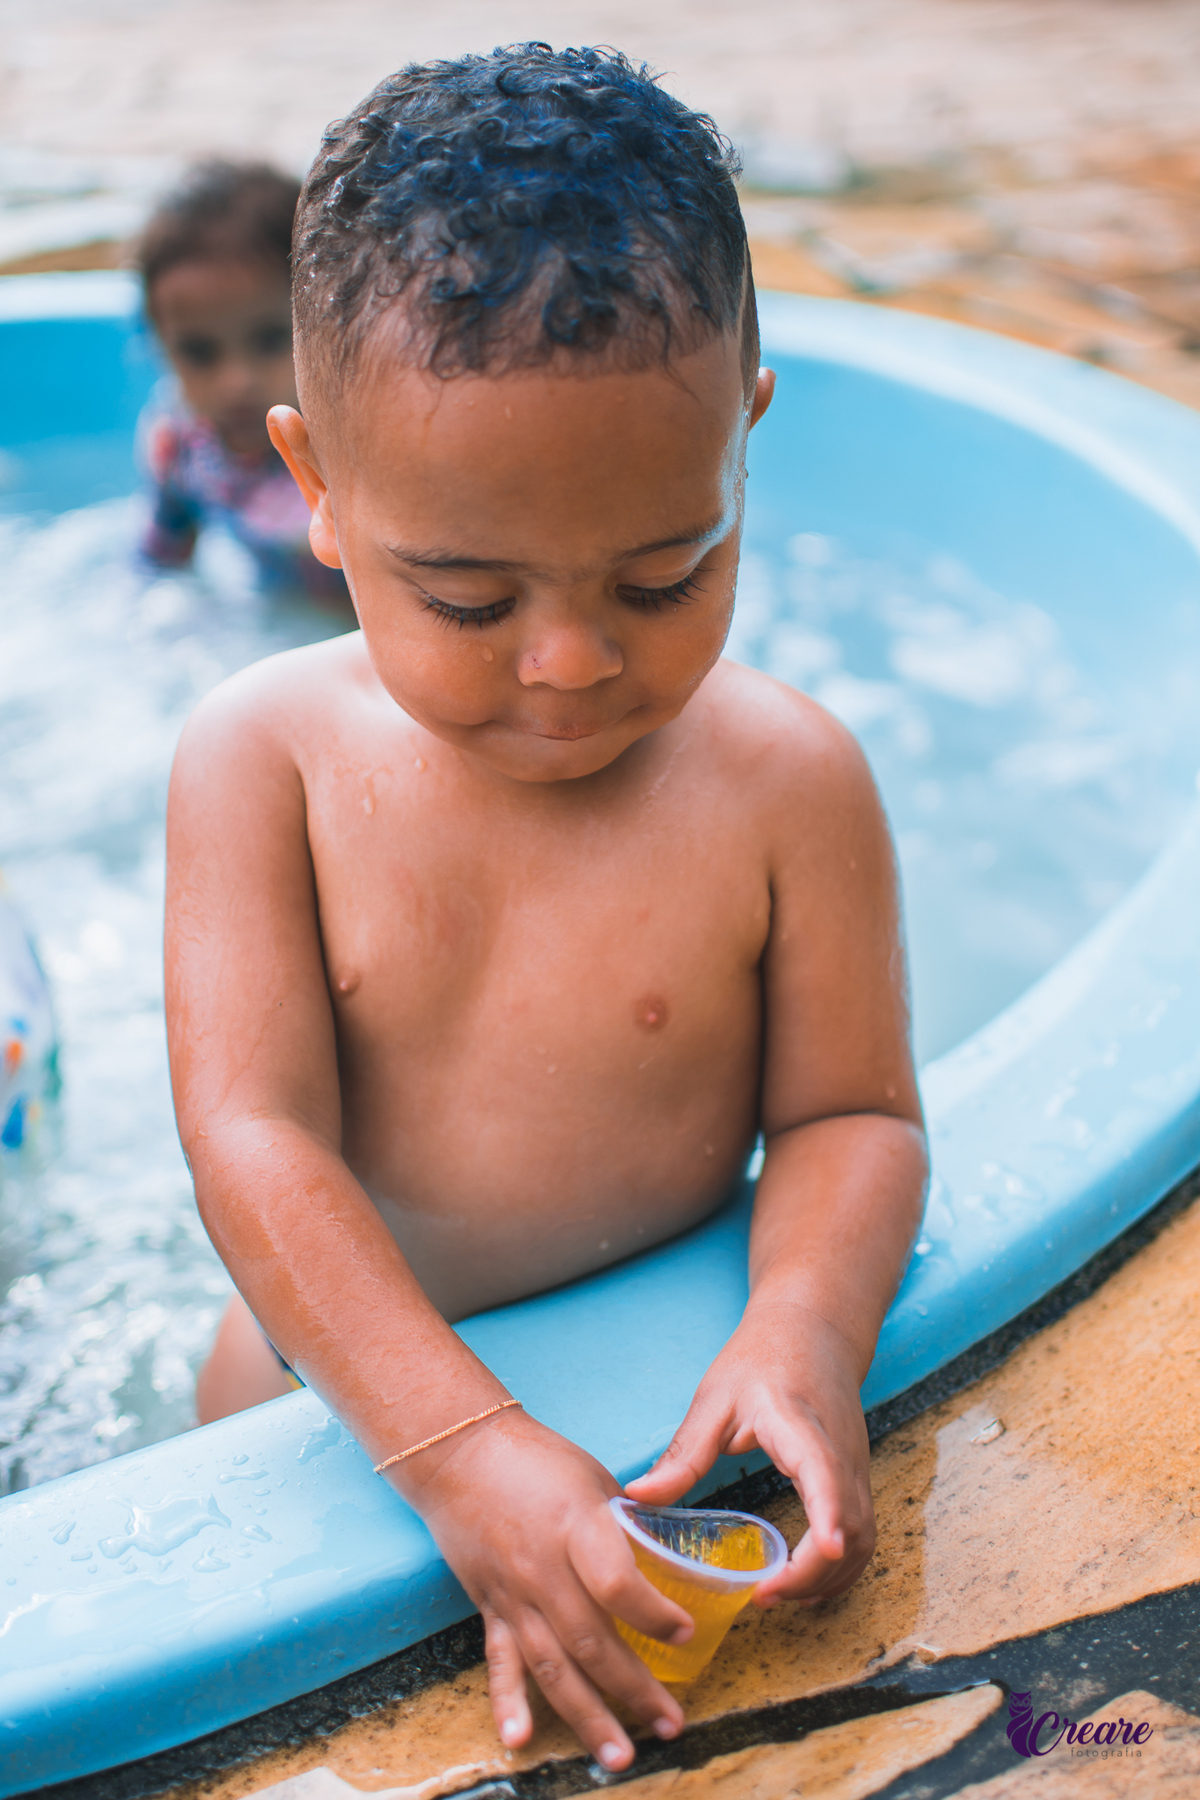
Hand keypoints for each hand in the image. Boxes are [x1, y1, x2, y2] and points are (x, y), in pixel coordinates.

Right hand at [402, 1408, 693, 1770]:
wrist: (458, 1452)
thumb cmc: (536, 1458)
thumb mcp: (594, 1478)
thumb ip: (627, 1524)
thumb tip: (673, 1552)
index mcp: (576, 1527)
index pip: (618, 1584)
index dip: (655, 1615)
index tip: (687, 1633)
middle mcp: (544, 1569)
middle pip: (592, 1641)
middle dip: (635, 1690)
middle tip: (671, 1723)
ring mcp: (514, 1593)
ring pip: (553, 1666)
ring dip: (588, 1716)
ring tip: (620, 1755)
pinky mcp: (490, 1606)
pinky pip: (500, 1661)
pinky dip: (507, 1703)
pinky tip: (520, 1740)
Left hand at [624, 1303, 874, 1604]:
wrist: (813, 1327)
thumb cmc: (762, 1358)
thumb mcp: (714, 1400)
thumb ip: (684, 1453)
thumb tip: (636, 1497)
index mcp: (799, 1426)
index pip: (825, 1473)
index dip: (828, 1514)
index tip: (825, 1550)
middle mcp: (839, 1453)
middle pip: (850, 1524)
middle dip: (814, 1571)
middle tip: (763, 1598)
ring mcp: (857, 1467)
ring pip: (863, 1538)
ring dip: (829, 1577)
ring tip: (779, 1598)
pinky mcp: (858, 1477)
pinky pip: (862, 1533)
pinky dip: (840, 1567)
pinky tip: (805, 1582)